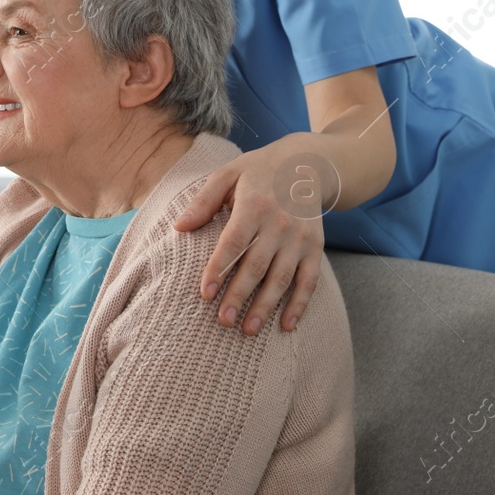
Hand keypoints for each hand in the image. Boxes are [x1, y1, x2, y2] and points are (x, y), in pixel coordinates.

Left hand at [173, 143, 324, 334]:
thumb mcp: (227, 174)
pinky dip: (300, 304)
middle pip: (257, 266)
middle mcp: (279, 224)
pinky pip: (309, 280)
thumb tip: (178, 226)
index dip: (219, 269)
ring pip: (282, 278)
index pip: (233, 243)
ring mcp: (300, 238)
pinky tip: (286, 325)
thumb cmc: (257, 171)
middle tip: (223, 322)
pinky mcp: (315, 248)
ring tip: (247, 330)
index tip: (205, 294)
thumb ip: (203, 200)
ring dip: (266, 307)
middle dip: (239, 296)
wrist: (306, 164)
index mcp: (254, 205)